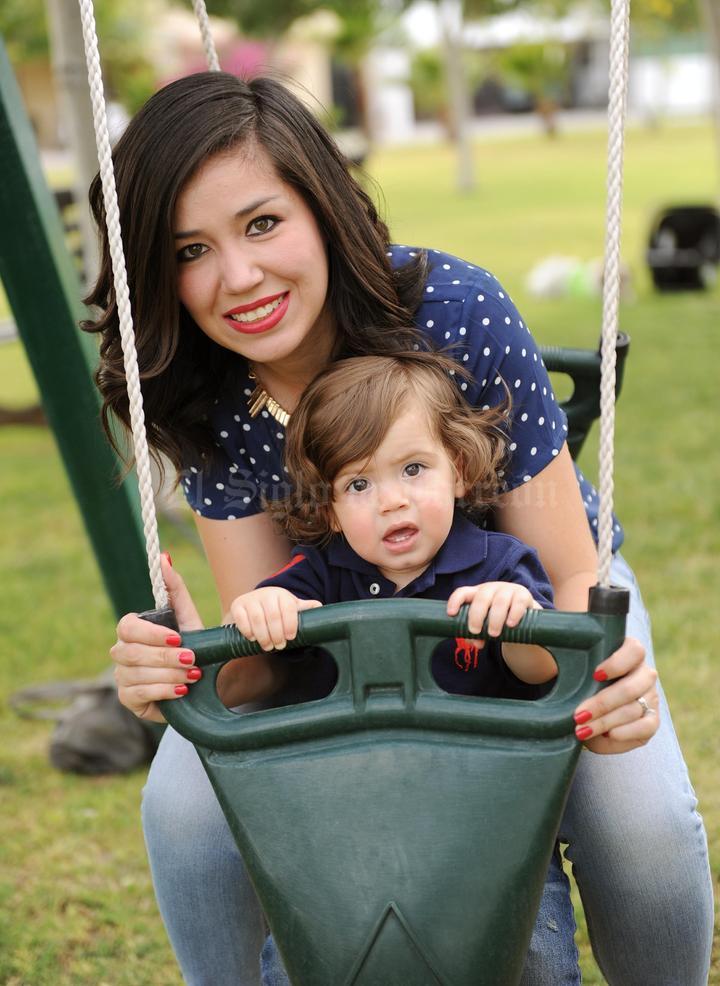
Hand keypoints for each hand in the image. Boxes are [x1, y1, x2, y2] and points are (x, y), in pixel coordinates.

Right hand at [111, 553, 203, 722]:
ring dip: (169, 675)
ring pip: (137, 674)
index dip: (151, 634)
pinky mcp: (128, 698)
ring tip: (193, 675)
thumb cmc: (191, 646)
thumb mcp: (188, 617)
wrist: (203, 682)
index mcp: (132, 630)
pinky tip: (181, 691)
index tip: (178, 638)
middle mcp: (122, 652)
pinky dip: (163, 691)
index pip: (127, 627)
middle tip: (193, 660)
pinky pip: (138, 694)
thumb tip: (164, 558)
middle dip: (166, 658)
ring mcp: (122, 676)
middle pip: (132, 653)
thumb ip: (174, 588)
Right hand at [229, 587, 321, 651]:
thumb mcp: (291, 606)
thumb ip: (305, 608)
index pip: (288, 608)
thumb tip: (321, 607)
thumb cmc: (277, 608)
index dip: (290, 624)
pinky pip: (241, 619)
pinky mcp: (237, 605)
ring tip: (268, 646)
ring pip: (257, 618)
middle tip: (279, 646)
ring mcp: (250, 599)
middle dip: (277, 634)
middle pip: (273, 615)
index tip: (290, 637)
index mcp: (282, 594)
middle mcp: (266, 594)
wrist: (254, 603)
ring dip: (263, 636)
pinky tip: (253, 639)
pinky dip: (248, 631)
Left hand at [446, 581, 541, 644]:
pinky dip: (514, 614)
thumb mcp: (485, 625)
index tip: (451, 614)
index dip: (455, 601)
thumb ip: (478, 634)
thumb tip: (476, 644)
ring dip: (495, 619)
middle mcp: (491, 589)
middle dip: (476, 615)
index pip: (462, 592)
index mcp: (477, 594)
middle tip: (475, 631)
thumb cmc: (498, 619)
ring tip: (494, 634)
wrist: (524, 615)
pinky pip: (518, 602)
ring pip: (499, 601)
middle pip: (481, 598)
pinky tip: (510, 624)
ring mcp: (508, 590)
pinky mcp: (523, 595)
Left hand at [572, 635, 658, 753]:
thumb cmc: (579, 678)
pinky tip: (607, 735)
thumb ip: (563, 650)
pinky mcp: (651, 720)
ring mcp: (650, 697)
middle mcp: (644, 674)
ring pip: (634, 710)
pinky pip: (647, 728)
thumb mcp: (572, 663)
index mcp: (629, 652)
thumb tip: (537, 634)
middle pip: (632, 687)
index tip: (595, 675)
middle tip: (577, 715)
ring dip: (606, 723)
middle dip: (602, 704)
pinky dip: (625, 734)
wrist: (587, 705)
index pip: (634, 651)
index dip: (617, 663)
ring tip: (582, 731)